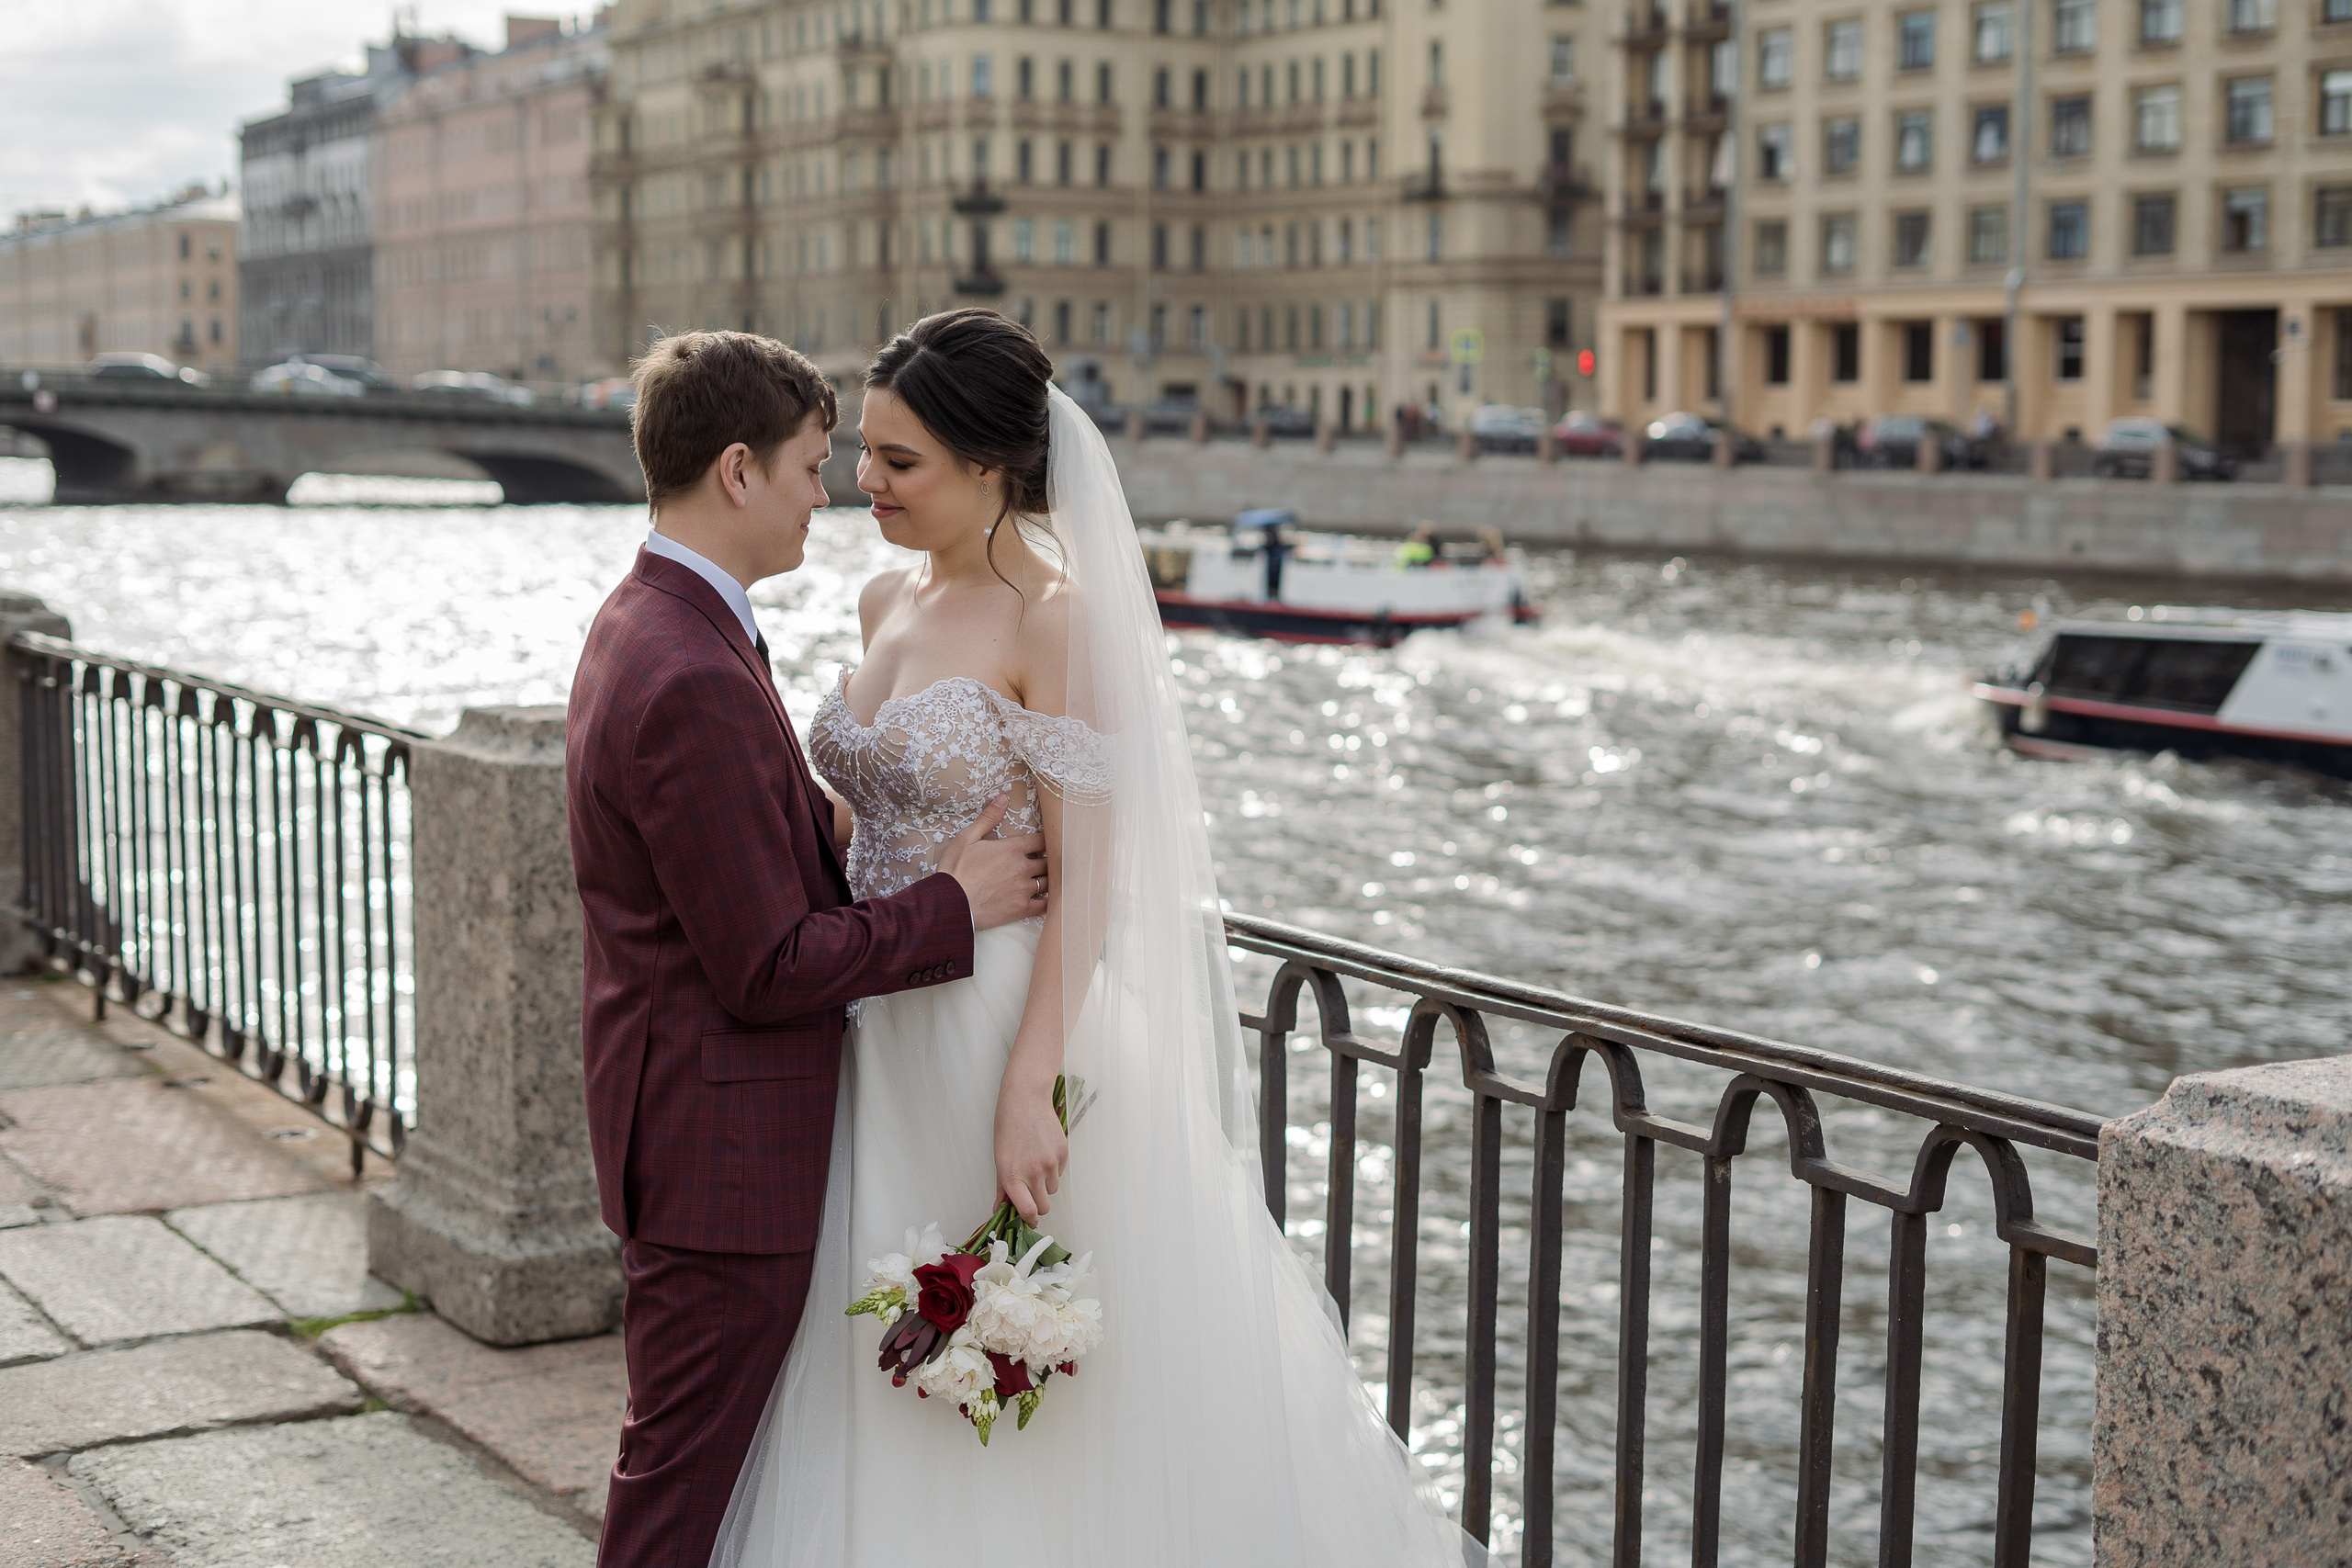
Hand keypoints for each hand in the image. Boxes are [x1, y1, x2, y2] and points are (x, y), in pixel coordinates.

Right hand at [937, 795, 1047, 930]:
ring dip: (1049, 879)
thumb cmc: (955, 870)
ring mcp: (1024, 889)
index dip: (1044, 841)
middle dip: (1049, 861)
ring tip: (1046, 879)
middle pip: (1049, 861)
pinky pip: (1045, 904)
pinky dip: (1048, 901)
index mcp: (1012, 848)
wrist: (950, 903)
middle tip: (1046, 862)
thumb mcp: (967, 838)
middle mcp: (1023, 867)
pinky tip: (1046, 900)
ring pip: (1050, 881)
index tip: (1042, 844)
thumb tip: (1003, 798)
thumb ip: (988, 818)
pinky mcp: (1022, 908)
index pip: (1042, 840)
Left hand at [994, 1071, 1067, 1224]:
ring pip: (1052, 1189)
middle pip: (1044, 1206)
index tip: (1030, 1220)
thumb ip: (1002, 1188)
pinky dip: (1053, 1169)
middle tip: (1031, 1193)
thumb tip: (1000, 1209)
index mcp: (1013, 1177)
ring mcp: (1050, 1164)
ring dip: (1045, 1184)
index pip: (1027, 1212)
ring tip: (1035, 1164)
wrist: (1025, 1100)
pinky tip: (1043, 1152)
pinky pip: (1060, 1173)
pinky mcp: (1063, 1154)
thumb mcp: (999, 1159)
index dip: (1030, 1220)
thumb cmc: (1008, 1127)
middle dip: (1038, 1204)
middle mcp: (1033, 1173)